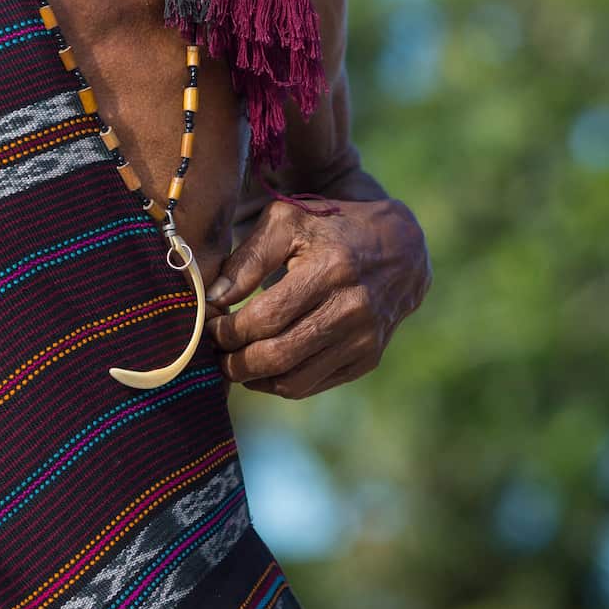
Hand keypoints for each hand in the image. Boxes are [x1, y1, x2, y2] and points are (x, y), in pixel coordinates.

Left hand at [206, 195, 430, 397]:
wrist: (400, 249)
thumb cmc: (331, 229)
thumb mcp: (288, 223)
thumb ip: (248, 259)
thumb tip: (215, 298)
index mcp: (330, 270)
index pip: (266, 317)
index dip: (229, 329)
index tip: (207, 326)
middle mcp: (352, 309)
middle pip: (277, 355)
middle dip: (234, 361)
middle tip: (212, 352)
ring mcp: (364, 339)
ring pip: (294, 380)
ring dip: (253, 378)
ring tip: (232, 362)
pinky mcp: (368, 358)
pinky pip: (313, 384)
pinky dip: (280, 382)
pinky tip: (261, 368)